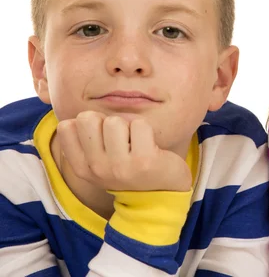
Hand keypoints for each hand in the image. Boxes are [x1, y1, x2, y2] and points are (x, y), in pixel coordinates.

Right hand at [56, 111, 191, 191]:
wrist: (162, 193)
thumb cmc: (129, 169)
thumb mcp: (98, 164)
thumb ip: (84, 142)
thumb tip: (79, 116)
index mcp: (82, 168)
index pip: (66, 127)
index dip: (88, 124)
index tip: (103, 138)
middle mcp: (96, 168)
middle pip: (88, 118)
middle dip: (106, 121)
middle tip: (121, 139)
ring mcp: (119, 165)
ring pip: (114, 121)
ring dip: (128, 126)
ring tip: (136, 143)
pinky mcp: (143, 159)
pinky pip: (139, 124)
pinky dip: (146, 129)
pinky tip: (150, 146)